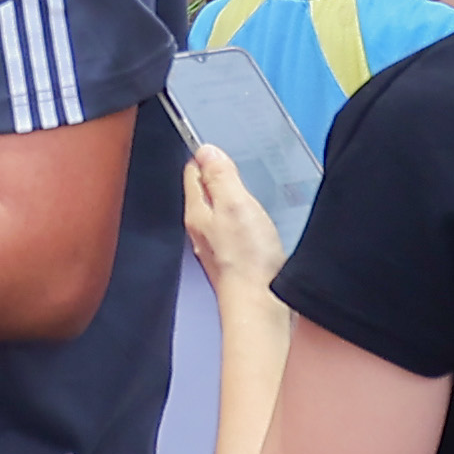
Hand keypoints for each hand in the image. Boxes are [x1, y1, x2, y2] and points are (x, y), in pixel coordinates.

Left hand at [183, 142, 288, 296]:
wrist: (260, 305)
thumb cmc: (247, 260)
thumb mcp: (235, 205)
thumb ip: (221, 177)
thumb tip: (206, 151)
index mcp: (197, 213)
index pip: (192, 174)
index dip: (206, 157)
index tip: (221, 148)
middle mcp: (203, 231)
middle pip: (206, 193)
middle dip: (220, 177)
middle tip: (237, 164)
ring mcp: (219, 247)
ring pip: (221, 213)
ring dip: (234, 200)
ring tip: (250, 189)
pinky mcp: (237, 261)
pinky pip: (236, 232)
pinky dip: (245, 221)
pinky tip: (258, 222)